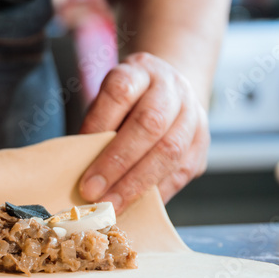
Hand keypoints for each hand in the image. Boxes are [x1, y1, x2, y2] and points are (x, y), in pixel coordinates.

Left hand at [78, 52, 208, 213]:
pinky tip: (137, 206)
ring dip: (138, 183)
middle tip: (92, 192)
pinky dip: (157, 192)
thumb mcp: (107, 101)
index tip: (79, 155)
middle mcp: (171, 87)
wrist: (171, 90)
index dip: (99, 125)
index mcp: (140, 71)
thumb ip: (97, 127)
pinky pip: (182, 171)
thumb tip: (76, 168)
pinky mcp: (202, 143)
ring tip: (112, 205)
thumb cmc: (128, 103)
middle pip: (149, 123)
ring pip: (171, 150)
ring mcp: (193, 114)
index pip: (119, 92)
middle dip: (117, 162)